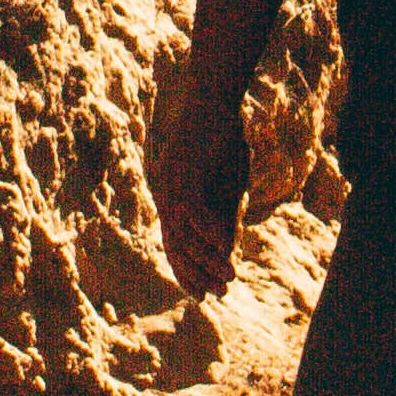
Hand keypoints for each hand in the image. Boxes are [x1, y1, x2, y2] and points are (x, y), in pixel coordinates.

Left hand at [148, 77, 251, 297]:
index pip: (176, 244)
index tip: (205, 295)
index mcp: (172, 198)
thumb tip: (224, 247)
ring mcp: (171, 185)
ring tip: (229, 277)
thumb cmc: (222, 139)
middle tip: (216, 295)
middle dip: (196, 274)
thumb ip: (224, 212)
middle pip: (176, 246)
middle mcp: (165, 195)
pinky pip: (194, 212)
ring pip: (185, 234)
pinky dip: (209, 232)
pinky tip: (225, 246)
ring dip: (208, 259)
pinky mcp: (182, 173)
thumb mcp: (226, 184)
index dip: (189, 271)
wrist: (214, 100)